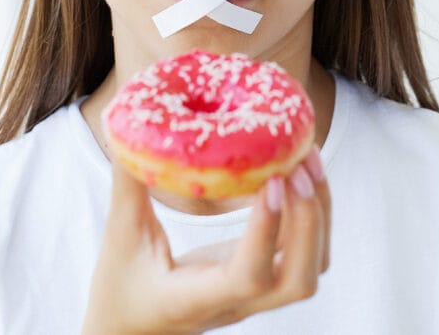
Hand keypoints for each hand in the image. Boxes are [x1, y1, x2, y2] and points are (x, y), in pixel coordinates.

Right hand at [82, 145, 329, 334]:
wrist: (130, 329)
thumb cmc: (120, 288)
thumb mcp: (119, 235)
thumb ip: (128, 184)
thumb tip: (124, 125)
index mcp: (196, 298)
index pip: (247, 276)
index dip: (266, 231)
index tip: (270, 181)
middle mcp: (235, 304)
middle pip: (299, 280)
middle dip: (310, 220)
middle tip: (298, 165)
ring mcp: (254, 296)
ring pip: (310, 269)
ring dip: (318, 216)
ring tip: (307, 161)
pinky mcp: (260, 281)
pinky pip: (302, 254)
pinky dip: (310, 215)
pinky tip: (295, 176)